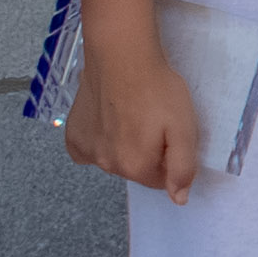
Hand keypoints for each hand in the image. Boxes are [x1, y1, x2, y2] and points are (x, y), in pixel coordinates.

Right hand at [64, 31, 201, 203]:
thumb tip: (178, 199)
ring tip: (130, 113)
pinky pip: (88, 149)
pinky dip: (98, 139)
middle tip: (152, 119)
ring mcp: (87, 151)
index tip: (169, 131)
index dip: (169, 156)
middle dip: (147, 151)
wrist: (122, 57)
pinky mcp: (73, 136)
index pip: (160, 179)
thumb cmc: (158, 89)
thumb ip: (183, 168)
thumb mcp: (184, 128)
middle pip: (136, 169)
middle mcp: (108, 166)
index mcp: (136, 167)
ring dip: (123, 143)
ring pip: (113, 158)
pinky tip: (107, 118)